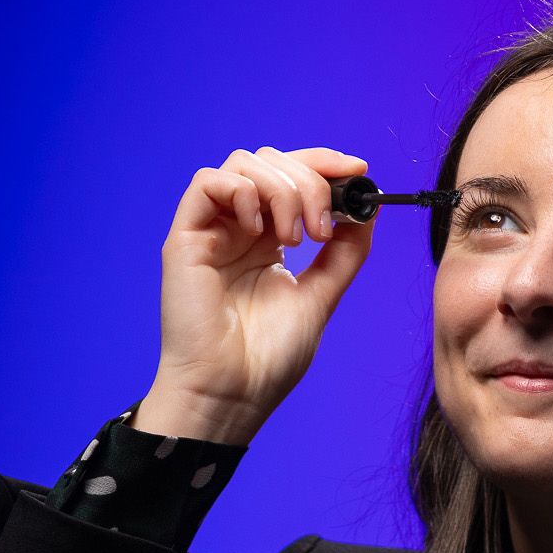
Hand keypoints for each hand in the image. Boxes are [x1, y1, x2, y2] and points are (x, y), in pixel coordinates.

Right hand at [133, 146, 375, 443]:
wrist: (233, 391)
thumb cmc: (270, 356)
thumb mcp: (322, 295)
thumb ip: (346, 252)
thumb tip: (366, 209)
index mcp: (271, 239)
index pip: (296, 176)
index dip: (326, 164)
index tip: (360, 171)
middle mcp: (241, 228)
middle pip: (273, 161)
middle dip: (311, 181)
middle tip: (323, 228)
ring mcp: (213, 230)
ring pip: (244, 164)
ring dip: (282, 190)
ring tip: (295, 240)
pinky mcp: (186, 238)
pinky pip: (207, 182)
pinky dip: (243, 192)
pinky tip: (259, 231)